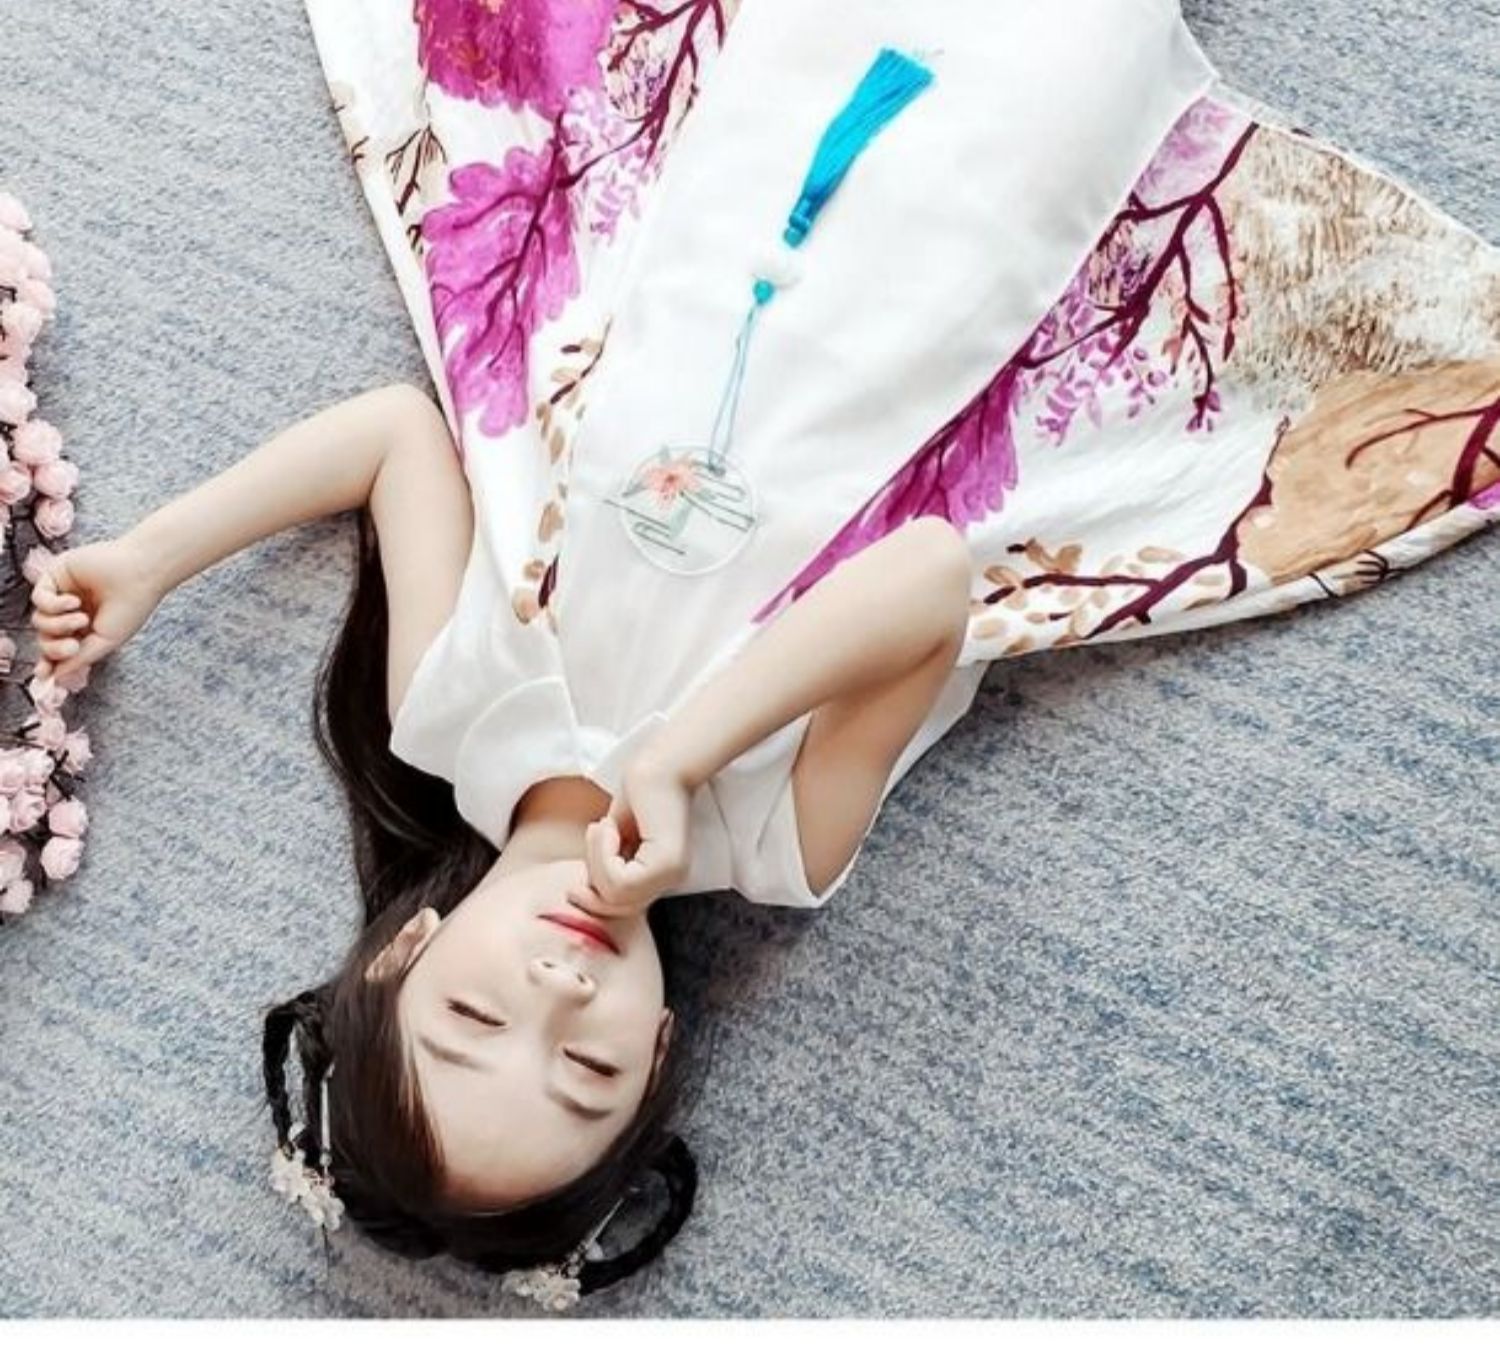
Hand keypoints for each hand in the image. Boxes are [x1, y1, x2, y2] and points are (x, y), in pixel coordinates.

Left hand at [29, 537, 164, 684]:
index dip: (49, 662)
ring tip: (82, 618)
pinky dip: (53, 605)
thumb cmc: (132, 607)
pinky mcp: (55, 576)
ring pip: (40, 620)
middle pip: (45, 637)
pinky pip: (39, 598)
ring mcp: (62, 594)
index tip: (44, 675)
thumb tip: (55, 677)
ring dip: (58, 625)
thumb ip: (79, 659)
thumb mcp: (105, 642)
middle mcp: (71, 613)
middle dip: (54, 648)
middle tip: (73, 647)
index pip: (58, 648)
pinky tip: (74, 601)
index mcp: (86, 629)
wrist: (141, 574)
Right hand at [582, 754, 693, 912]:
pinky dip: (603, 854)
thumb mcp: (614, 837)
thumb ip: (605, 865)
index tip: (589, 847)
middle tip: (596, 831)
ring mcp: (672, 873)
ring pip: (614, 894)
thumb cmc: (637, 793)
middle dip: (592, 871)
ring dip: (596, 858)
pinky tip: (609, 826)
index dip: (594, 884)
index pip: (620, 904)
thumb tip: (581, 895)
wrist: (660, 762)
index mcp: (661, 875)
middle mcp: (671, 878)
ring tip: (602, 826)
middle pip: (614, 904)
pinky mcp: (667, 862)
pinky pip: (620, 880)